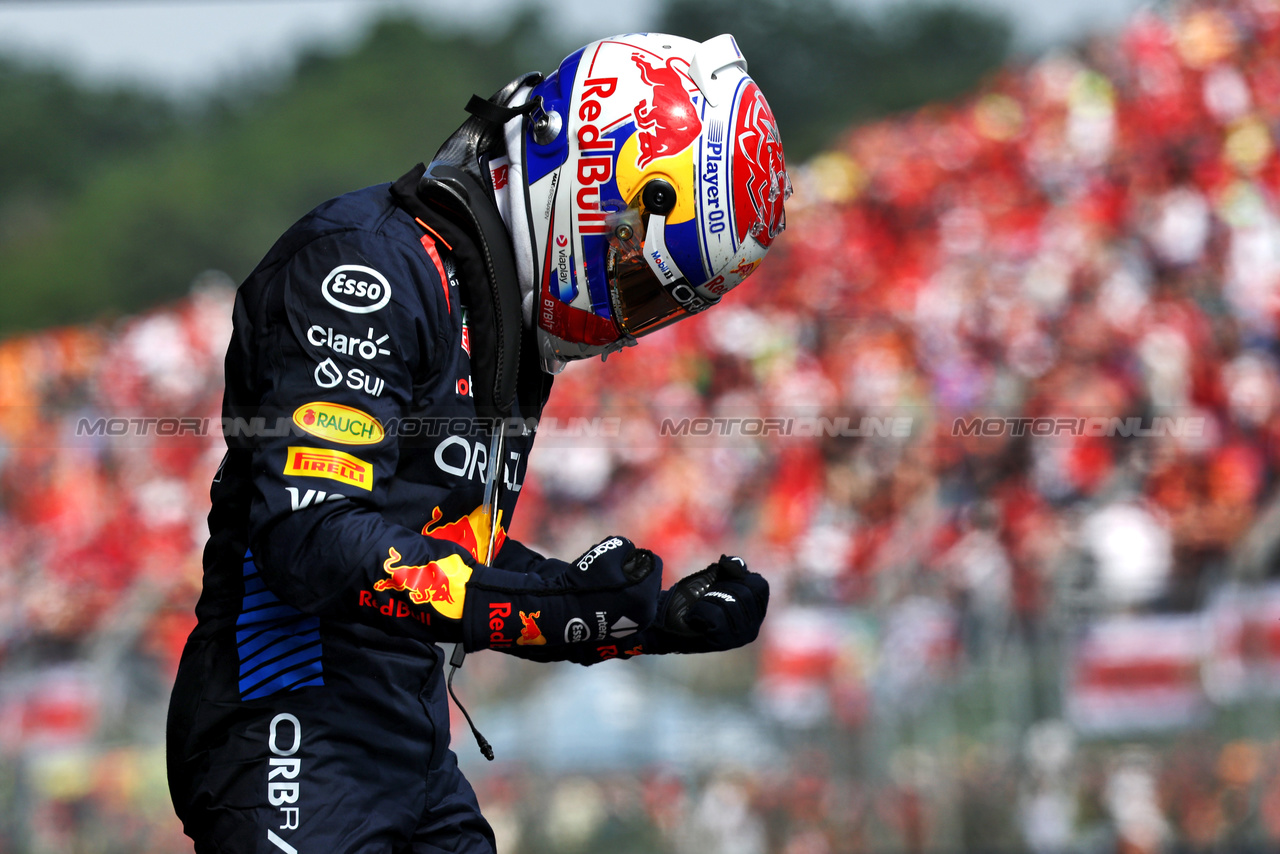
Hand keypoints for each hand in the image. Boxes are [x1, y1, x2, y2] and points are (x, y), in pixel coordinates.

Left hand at [644, 555, 769, 653]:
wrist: (665, 617)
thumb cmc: (691, 598)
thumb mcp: (714, 577)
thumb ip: (730, 568)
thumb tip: (736, 563)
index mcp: (755, 613)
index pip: (759, 586)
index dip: (738, 578)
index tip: (719, 584)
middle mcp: (752, 628)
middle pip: (746, 593)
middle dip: (721, 588)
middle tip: (705, 597)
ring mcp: (739, 637)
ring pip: (729, 603)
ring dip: (708, 600)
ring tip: (699, 608)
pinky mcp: (722, 642)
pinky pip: (716, 615)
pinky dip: (700, 610)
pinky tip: (694, 618)